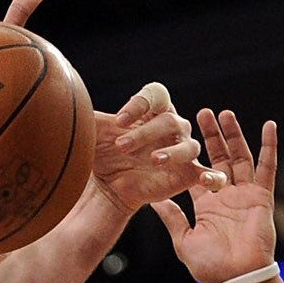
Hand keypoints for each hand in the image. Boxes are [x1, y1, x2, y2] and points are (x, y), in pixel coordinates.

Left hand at [91, 83, 216, 217]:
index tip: (118, 121)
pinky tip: (208, 182)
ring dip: (171, 152)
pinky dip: (213, 177)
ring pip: (188, 145)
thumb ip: (89, 117)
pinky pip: (207, 173)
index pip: (157, 94)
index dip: (140, 104)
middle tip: (121, 146)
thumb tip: (71, 98)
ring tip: (152, 161)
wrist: (107, 188)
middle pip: (168, 120)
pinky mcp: (188, 174)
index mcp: (153, 110)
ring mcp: (182, 150)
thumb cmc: (104, 153)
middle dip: (145, 132)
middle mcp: (172, 126)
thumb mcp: (93, 134)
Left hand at [152, 109, 277, 282]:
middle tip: (202, 113)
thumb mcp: (183, 240)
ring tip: (225, 114)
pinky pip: (267, 168)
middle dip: (211, 136)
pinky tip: (269, 126)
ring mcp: (244, 194)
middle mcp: (225, 195)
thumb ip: (172, 217)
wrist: (236, 279)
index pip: (197, 171)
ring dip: (233, 135)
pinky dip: (269, 147)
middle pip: (219, 158)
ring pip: (239, 157)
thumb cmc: (210, 266)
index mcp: (206, 204)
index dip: (190, 152)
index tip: (181, 132)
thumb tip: (152, 201)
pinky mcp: (261, 197)